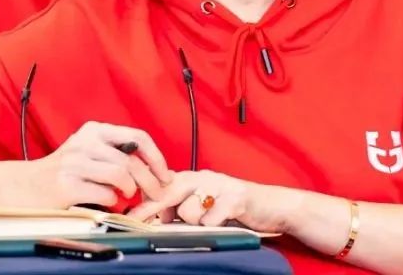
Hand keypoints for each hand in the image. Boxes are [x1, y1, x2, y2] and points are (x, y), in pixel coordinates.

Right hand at [19, 122, 171, 208]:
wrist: (24, 186)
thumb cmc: (64, 171)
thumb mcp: (89, 152)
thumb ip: (118, 154)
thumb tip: (157, 171)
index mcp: (94, 130)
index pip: (137, 137)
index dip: (156, 157)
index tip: (164, 174)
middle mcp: (84, 141)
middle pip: (131, 160)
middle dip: (150, 181)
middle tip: (155, 194)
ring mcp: (73, 162)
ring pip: (120, 174)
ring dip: (130, 190)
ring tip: (126, 195)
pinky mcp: (66, 185)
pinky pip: (104, 193)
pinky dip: (112, 200)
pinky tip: (107, 200)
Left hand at [128, 169, 297, 234]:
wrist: (273, 206)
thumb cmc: (235, 208)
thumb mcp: (206, 206)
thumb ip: (183, 208)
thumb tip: (155, 218)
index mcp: (197, 178)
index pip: (166, 185)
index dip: (147, 198)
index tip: (130, 213)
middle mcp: (206, 177)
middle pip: (172, 190)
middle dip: (153, 207)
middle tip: (138, 219)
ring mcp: (221, 186)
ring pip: (189, 209)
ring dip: (193, 221)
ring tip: (209, 220)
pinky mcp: (236, 198)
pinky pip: (211, 219)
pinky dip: (213, 226)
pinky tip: (223, 222)